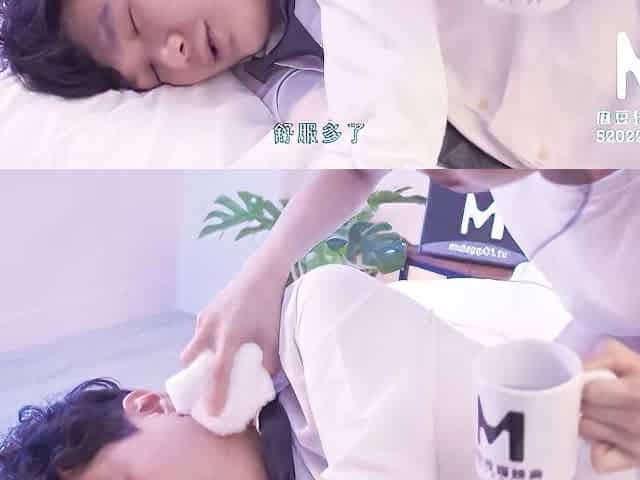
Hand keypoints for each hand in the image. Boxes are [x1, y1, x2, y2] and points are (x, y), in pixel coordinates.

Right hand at [180, 253, 288, 415]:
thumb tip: (265, 381)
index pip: (218, 373)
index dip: (214, 395)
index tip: (211, 413)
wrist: (260, 275)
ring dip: (198, 359)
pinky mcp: (206, 310)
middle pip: (190, 360)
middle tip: (203, 388)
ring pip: (192, 346)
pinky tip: (220, 343)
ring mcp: (205, 318)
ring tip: (212, 366)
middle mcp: (211, 329)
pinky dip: (204, 342)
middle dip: (193, 376)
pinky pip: (199, 333)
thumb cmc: (268, 306)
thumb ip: (269, 362)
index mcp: (230, 337)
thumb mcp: (272, 336)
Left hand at [581, 339, 639, 472]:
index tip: (593, 382)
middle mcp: (637, 422)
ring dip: (592, 422)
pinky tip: (613, 436)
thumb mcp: (634, 361)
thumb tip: (581, 369)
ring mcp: (637, 445)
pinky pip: (599, 460)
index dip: (587, 384)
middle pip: (584, 410)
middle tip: (605, 397)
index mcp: (637, 393)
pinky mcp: (637, 461)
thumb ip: (606, 356)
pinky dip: (601, 448)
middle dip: (588, 401)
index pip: (588, 392)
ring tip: (611, 414)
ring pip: (586, 431)